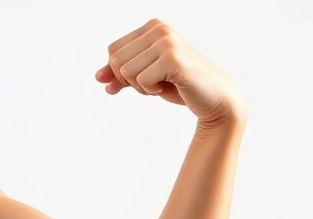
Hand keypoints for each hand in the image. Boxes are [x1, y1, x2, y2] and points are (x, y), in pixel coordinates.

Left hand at [95, 18, 244, 125]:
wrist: (214, 98)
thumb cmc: (180, 85)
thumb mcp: (146, 77)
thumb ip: (122, 74)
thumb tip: (98, 78)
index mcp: (152, 27)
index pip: (113, 50)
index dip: (119, 72)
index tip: (139, 82)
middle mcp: (159, 29)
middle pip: (116, 60)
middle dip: (128, 81)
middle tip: (152, 85)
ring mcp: (166, 42)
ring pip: (125, 71)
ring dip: (139, 87)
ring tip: (161, 85)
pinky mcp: (172, 58)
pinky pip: (140, 81)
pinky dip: (149, 91)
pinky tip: (167, 88)